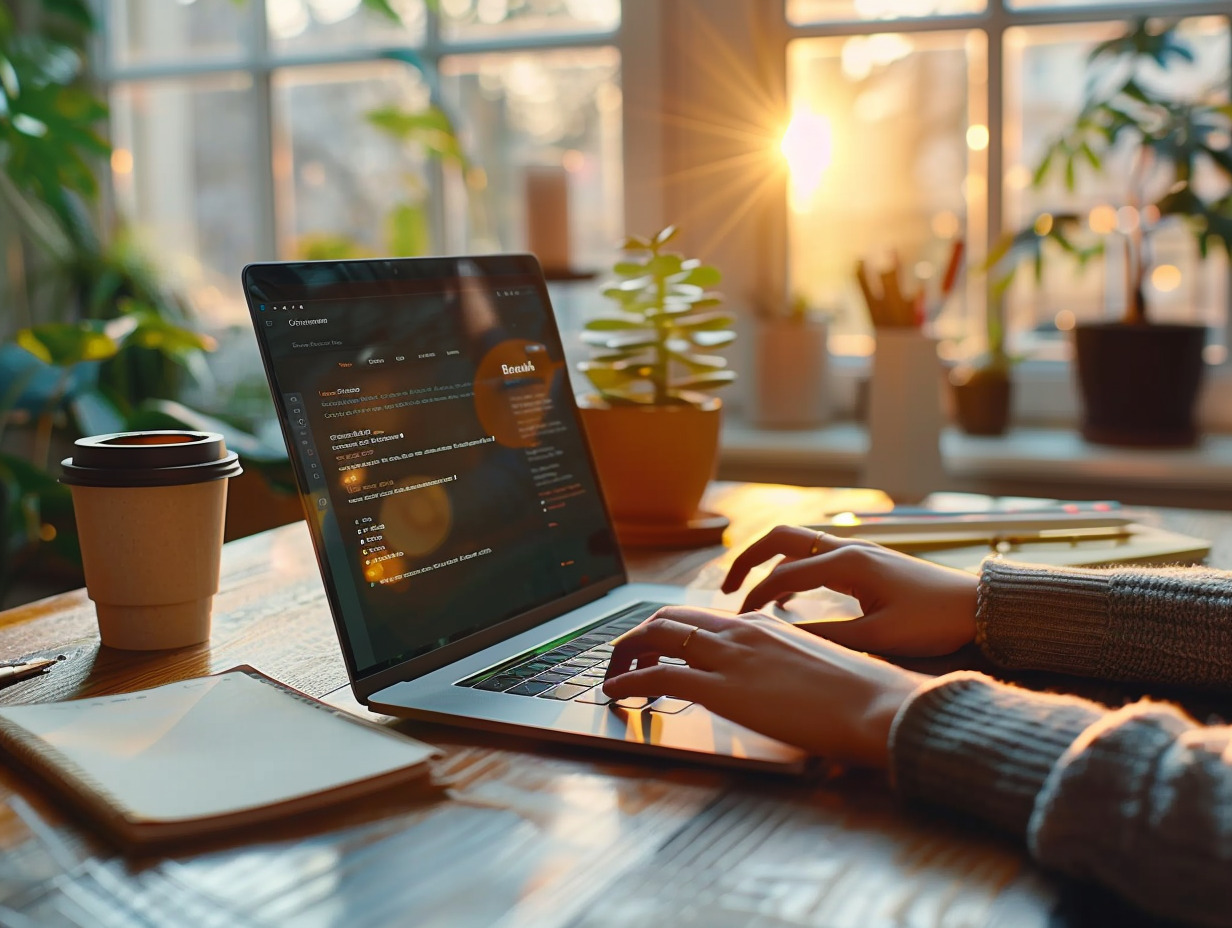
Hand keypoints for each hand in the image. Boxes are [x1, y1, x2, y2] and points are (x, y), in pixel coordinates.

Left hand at [602, 606, 925, 766]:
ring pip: (656, 639)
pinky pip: (658, 676)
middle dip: (638, 638)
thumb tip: (778, 686)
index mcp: (763, 625)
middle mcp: (741, 631)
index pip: (700, 618)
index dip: (669, 632)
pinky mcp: (722, 688)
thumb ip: (787, 668)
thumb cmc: (861, 696)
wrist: (878, 706)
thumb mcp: (816, 669)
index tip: (656, 651)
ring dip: (625, 655)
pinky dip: (628, 682)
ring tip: (612, 676)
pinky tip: (616, 693)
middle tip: (625, 660)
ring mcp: (730, 657)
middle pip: (669, 619)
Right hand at [721, 525, 978, 656]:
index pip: (783, 574)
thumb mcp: (877, 636)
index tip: (737, 619)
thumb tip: (784, 637)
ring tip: (751, 594)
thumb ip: (827, 635)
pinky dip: (793, 570)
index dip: (754, 596)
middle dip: (748, 559)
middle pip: (781, 539)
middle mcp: (848, 548)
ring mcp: (857, 551)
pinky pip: (816, 556)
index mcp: (847, 563)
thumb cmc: (933, 623)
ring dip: (769, 563)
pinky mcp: (866, 561)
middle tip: (727, 589)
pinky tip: (790, 600)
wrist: (978, 608)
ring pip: (798, 545)